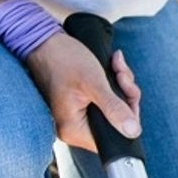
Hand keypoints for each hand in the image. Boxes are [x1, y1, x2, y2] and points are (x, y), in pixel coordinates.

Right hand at [25, 31, 140, 150]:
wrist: (45, 40)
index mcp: (73, 130)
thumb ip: (113, 108)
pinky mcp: (83, 104)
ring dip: (122, 85)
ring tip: (116, 66)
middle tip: (122, 75)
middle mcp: (75, 127)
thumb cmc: (64, 60)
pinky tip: (113, 65)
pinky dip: (115, 82)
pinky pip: (108, 99)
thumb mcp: (93, 83)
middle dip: (126, 97)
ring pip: (115, 109)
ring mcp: (79, 115)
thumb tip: (133, 131)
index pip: (113, 137)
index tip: (129, 95)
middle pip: (117, 123)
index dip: (128, 119)